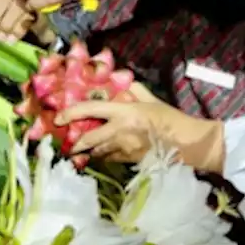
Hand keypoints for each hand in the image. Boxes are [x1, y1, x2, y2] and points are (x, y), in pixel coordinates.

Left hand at [55, 90, 224, 172]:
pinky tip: (105, 154)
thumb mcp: (151, 100)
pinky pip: (111, 159)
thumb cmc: (170, 118)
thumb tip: (121, 84)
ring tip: (83, 150)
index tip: (58, 117)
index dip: (71, 113)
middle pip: (88, 139)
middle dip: (75, 143)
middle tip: (67, 142)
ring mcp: (123, 148)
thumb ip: (134, 91)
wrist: (186, 143)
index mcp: (123, 112)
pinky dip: (105, 156)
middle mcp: (119, 131)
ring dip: (89, 151)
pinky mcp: (129, 160)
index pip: (90, 110)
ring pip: (98, 152)